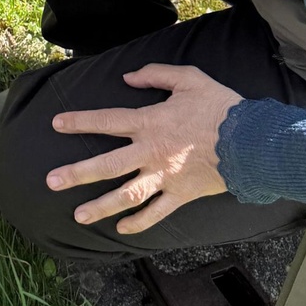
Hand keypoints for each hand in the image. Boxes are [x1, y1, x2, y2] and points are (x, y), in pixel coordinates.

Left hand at [46, 64, 241, 233]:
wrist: (254, 140)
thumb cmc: (221, 107)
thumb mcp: (189, 79)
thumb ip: (155, 75)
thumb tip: (128, 77)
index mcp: (149, 122)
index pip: (106, 121)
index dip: (79, 121)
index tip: (56, 125)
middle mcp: (150, 152)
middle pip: (107, 165)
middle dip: (76, 174)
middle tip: (51, 182)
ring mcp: (165, 176)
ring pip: (126, 195)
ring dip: (101, 207)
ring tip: (78, 217)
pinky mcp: (182, 194)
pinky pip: (157, 213)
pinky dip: (139, 223)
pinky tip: (121, 230)